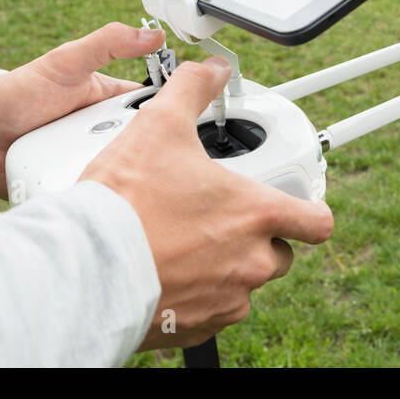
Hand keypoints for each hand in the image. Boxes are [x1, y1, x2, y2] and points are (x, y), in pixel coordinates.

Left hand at [0, 22, 164, 196]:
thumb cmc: (18, 94)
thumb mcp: (67, 62)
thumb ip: (108, 44)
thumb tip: (152, 34)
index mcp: (110, 102)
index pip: (153, 107)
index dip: (173, 111)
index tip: (194, 118)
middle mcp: (104, 133)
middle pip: (144, 145)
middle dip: (154, 153)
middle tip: (165, 161)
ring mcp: (91, 161)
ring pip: (126, 174)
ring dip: (132, 180)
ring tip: (144, 188)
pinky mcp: (76, 185)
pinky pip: (99, 195)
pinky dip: (106, 199)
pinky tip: (115, 204)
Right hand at [79, 57, 333, 349]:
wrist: (82, 265)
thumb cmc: (124, 201)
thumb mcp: (159, 126)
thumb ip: (191, 89)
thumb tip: (210, 69)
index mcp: (255, 215)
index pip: (318, 223)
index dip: (310, 211)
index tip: (294, 205)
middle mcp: (250, 263)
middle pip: (279, 254)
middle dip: (257, 237)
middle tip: (221, 218)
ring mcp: (225, 301)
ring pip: (244, 285)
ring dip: (226, 267)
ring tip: (185, 243)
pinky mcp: (196, 329)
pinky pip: (212, 312)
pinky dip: (197, 295)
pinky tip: (168, 271)